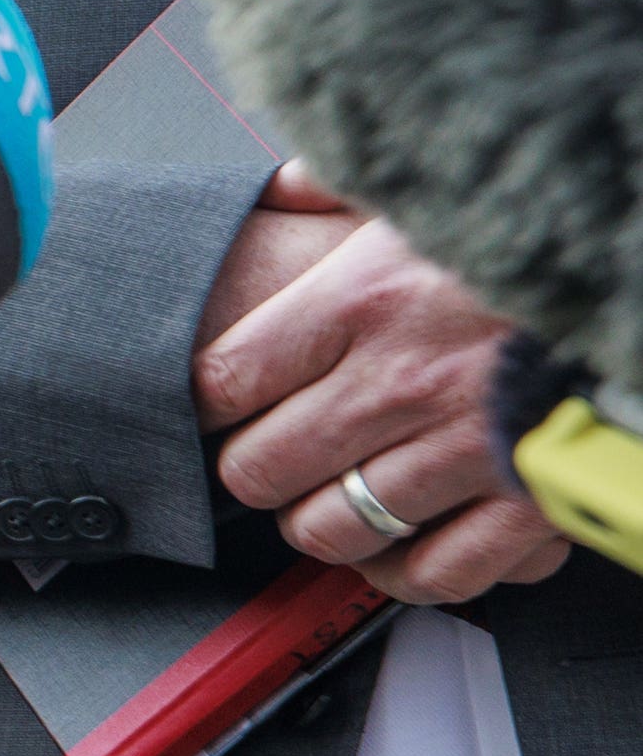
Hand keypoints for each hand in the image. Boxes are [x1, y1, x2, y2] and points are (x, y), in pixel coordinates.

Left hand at [197, 170, 570, 605]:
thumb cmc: (544, 223)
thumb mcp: (430, 185)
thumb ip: (345, 183)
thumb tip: (287, 187)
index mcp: (360, 303)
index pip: (222, 383)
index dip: (212, 400)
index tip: (226, 399)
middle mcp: (398, 384)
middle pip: (258, 470)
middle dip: (259, 465)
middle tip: (281, 449)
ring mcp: (461, 450)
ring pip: (331, 529)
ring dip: (323, 518)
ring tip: (338, 492)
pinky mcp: (528, 500)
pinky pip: (435, 572)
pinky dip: (408, 570)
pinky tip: (404, 542)